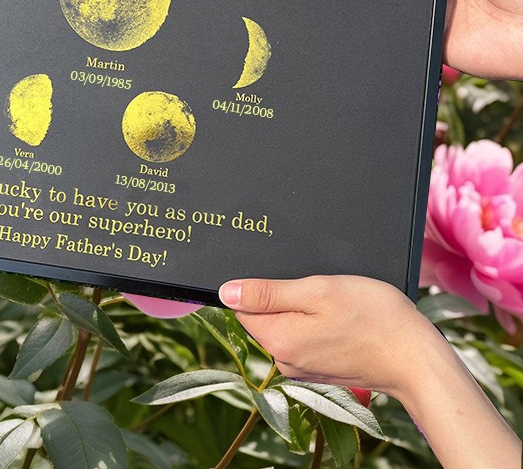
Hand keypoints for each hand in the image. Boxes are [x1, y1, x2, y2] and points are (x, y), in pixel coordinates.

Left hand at [219, 275, 521, 468]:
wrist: (417, 359)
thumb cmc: (374, 318)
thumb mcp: (318, 291)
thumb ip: (269, 293)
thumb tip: (225, 292)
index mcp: (278, 339)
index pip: (242, 307)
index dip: (254, 283)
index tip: (282, 274)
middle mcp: (284, 359)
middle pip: (262, 315)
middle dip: (280, 294)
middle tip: (314, 283)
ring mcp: (302, 367)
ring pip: (285, 323)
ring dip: (299, 306)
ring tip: (332, 300)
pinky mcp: (320, 368)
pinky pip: (303, 335)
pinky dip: (314, 321)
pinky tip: (339, 315)